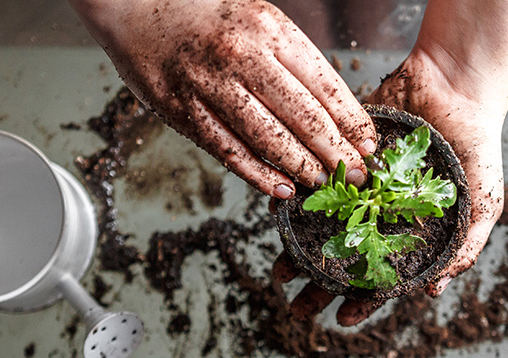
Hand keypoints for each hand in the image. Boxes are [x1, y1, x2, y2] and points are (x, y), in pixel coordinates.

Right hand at [68, 0, 376, 198]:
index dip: (352, 122)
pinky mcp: (184, 112)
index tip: (370, 145)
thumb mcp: (261, 22)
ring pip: (268, 139)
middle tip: (357, 176)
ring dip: (303, 168)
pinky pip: (230, 151)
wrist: (137, 6)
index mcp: (271, 30)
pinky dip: (259, 175)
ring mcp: (211, 86)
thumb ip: (294, 62)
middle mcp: (243, 56)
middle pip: (303, 117)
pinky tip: (282, 189)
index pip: (325, 85)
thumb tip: (335, 114)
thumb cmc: (208, 16)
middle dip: (337, 152)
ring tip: (325, 184)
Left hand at [275, 0, 507, 325]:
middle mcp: (379, 211)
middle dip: (320, 283)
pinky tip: (278, 214)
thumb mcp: (484, 202)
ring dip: (299, 247)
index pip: (383, 273)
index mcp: (409, 229)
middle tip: (296, 304)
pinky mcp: (343, 154)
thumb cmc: (477, 145)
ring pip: (322, 223)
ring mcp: (358, 184)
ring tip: (278, 269)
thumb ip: (465, 247)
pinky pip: (314, 178)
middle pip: (345, 255)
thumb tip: (434, 290)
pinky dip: (295, 196)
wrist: (457, 85)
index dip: (363, 299)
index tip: (341, 319)